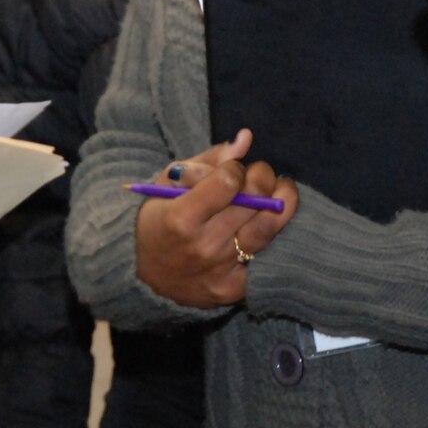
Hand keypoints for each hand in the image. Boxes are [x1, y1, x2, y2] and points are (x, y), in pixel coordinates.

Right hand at [134, 129, 299, 308]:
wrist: (146, 277)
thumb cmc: (157, 221)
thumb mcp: (168, 184)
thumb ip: (208, 159)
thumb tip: (246, 138)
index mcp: (181, 217)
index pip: (229, 181)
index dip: (236, 167)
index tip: (232, 168)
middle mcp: (204, 245)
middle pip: (254, 201)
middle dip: (262, 177)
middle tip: (259, 173)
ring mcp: (221, 270)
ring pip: (268, 227)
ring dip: (281, 201)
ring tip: (277, 191)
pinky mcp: (234, 289)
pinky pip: (268, 256)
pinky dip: (273, 234)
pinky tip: (266, 222)